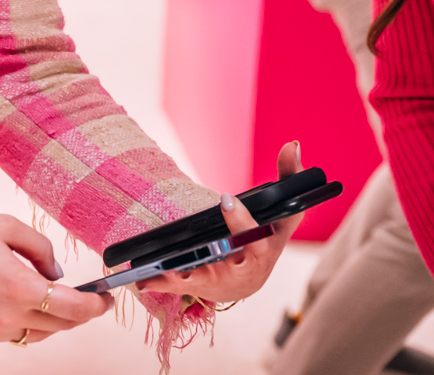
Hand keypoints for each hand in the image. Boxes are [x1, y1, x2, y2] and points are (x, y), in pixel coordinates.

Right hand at [0, 211, 112, 344]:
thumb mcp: (4, 226)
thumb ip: (40, 248)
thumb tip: (56, 273)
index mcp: (17, 286)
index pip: (73, 308)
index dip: (96, 306)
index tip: (106, 299)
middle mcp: (6, 316)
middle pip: (60, 325)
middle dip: (79, 313)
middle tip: (88, 299)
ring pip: (37, 334)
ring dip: (52, 320)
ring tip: (52, 298)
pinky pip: (12, 335)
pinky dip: (24, 322)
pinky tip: (19, 302)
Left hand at [138, 139, 305, 305]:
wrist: (249, 278)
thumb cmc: (267, 239)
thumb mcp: (281, 210)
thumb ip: (288, 177)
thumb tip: (292, 144)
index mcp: (265, 253)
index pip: (260, 240)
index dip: (243, 222)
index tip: (226, 198)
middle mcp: (244, 273)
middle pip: (230, 265)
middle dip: (211, 255)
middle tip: (196, 239)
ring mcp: (220, 283)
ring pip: (200, 280)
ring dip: (180, 276)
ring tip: (160, 268)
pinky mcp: (199, 288)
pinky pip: (178, 288)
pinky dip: (161, 284)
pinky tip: (141, 279)